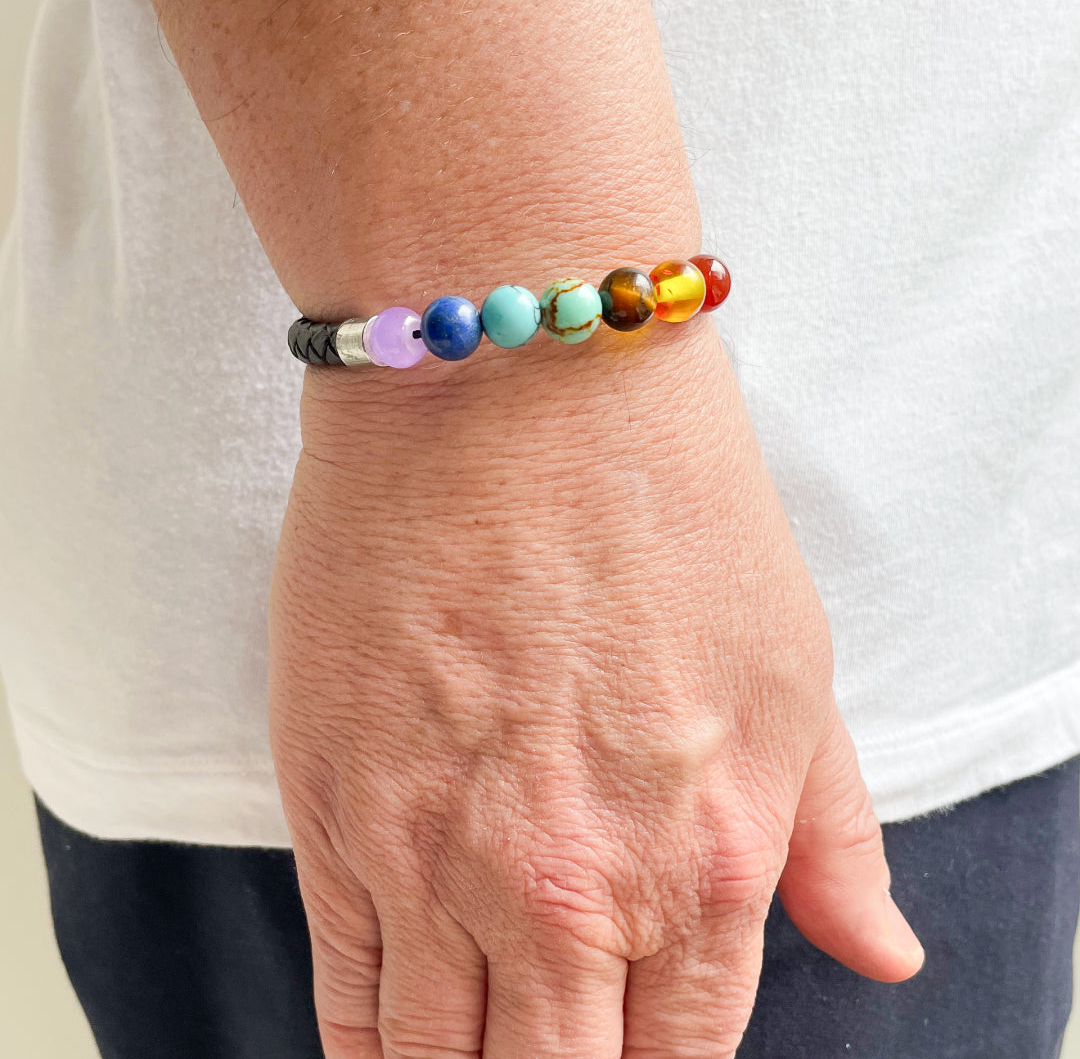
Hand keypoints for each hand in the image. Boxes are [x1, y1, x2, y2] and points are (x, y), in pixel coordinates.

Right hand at [267, 316, 922, 1058]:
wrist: (513, 387)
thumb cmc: (666, 506)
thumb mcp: (795, 669)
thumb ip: (832, 836)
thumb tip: (882, 954)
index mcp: (706, 866)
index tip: (625, 1055)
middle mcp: (572, 891)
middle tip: (546, 1054)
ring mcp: (437, 858)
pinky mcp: (333, 809)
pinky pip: (346, 994)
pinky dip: (367, 1046)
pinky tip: (384, 1050)